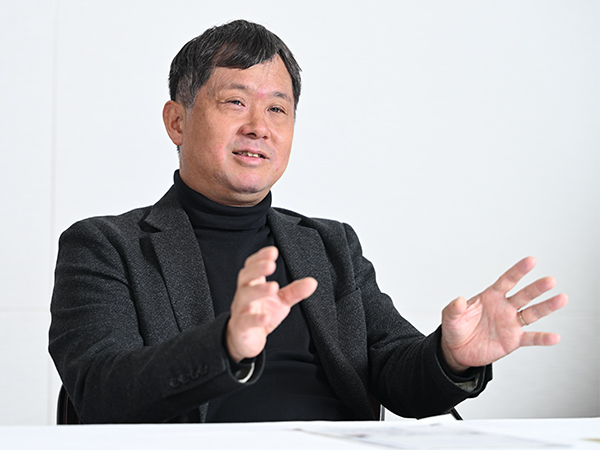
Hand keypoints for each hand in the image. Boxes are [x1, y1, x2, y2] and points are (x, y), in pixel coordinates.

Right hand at [226, 246, 317, 361]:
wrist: (246, 340)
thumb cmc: (261, 313)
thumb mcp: (281, 301)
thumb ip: (295, 291)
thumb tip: (312, 282)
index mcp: (253, 284)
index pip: (252, 266)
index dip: (260, 257)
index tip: (273, 251)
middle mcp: (244, 294)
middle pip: (245, 277)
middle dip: (257, 269)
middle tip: (271, 264)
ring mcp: (240, 310)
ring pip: (244, 296)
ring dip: (258, 290)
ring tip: (274, 287)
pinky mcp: (240, 327)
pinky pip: (245, 321)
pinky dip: (255, 319)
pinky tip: (266, 317)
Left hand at [440, 257, 567, 373]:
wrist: (458, 350)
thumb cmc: (456, 328)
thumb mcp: (450, 317)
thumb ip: (454, 308)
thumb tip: (458, 300)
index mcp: (490, 297)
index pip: (506, 281)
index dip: (518, 271)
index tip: (531, 261)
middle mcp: (504, 308)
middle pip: (524, 295)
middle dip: (537, 288)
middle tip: (549, 280)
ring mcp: (510, 323)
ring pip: (532, 313)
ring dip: (547, 307)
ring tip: (561, 298)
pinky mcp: (513, 340)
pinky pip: (530, 338)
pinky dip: (542, 338)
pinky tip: (554, 337)